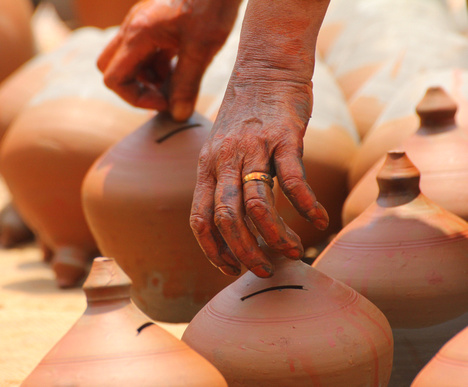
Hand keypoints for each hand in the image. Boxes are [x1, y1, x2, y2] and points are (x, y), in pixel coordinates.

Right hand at [97, 0, 240, 120]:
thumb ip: (187, 84)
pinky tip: (184, 67)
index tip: (165, 102)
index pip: (114, 79)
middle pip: (111, 67)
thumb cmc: (212, 5)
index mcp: (138, 34)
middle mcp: (133, 27)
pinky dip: (158, 65)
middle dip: (135, 88)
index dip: (136, 99)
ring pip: (129, 59)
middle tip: (165, 95)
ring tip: (180, 82)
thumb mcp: (202, 49)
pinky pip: (145, 49)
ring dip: (149, 78)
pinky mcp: (155, 22)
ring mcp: (142, 23)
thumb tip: (179, 116)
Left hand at [190, 0, 330, 277]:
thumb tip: (237, 224)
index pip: (200, 219)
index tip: (229, 269)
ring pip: (257, 204)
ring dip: (275, 235)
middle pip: (226, 218)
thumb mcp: (223, 150)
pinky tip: (318, 220)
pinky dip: (306, 205)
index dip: (212, 250)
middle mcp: (225, 160)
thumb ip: (225, 182)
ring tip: (293, 252)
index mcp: (208, 167)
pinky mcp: (283, 137)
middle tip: (263, 270)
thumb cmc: (247, 117)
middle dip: (244, 252)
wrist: (266, 69)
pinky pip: (293, 178)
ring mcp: (253, 148)